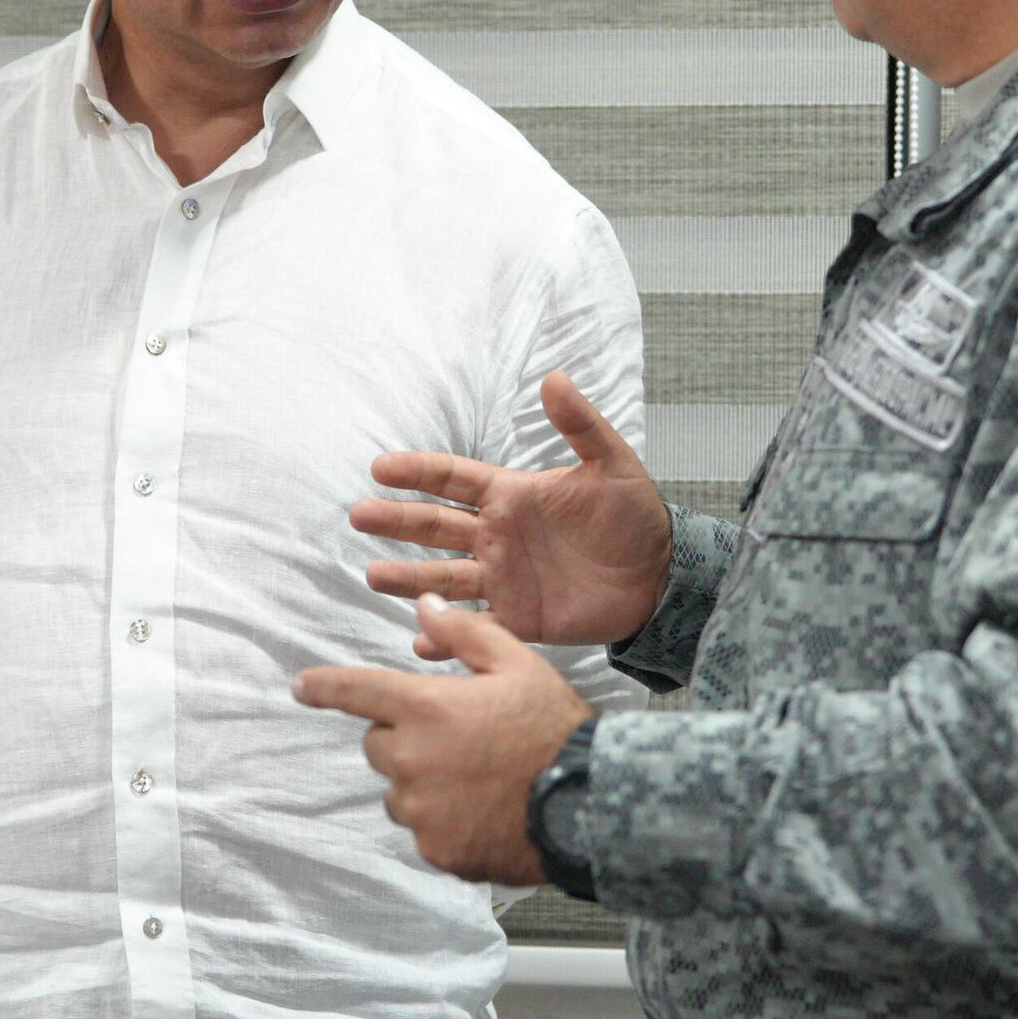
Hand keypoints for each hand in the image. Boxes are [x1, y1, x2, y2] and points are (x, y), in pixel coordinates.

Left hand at [294, 597, 592, 886]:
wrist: (587, 804)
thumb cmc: (553, 729)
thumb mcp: (518, 665)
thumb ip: (465, 635)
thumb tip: (424, 606)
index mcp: (425, 707)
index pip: (354, 691)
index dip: (323, 687)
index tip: (301, 687)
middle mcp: (410, 759)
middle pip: (378, 745)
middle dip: (404, 739)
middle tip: (455, 740)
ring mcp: (420, 809)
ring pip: (400, 791)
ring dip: (423, 784)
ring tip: (475, 780)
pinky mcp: (435, 847)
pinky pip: (424, 829)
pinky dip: (445, 821)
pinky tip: (483, 812)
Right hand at [350, 370, 673, 646]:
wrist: (659, 575)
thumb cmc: (635, 515)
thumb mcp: (612, 464)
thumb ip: (580, 425)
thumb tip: (555, 378)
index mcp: (511, 495)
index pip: (453, 479)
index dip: (418, 472)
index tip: (380, 468)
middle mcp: (497, 535)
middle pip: (435, 526)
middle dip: (397, 521)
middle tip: (358, 516)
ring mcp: (504, 578)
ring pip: (444, 577)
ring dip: (409, 578)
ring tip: (374, 575)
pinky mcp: (518, 618)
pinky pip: (476, 624)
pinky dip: (446, 635)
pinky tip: (419, 640)